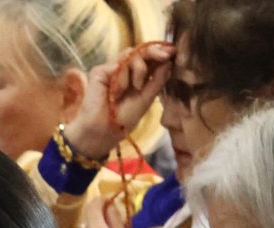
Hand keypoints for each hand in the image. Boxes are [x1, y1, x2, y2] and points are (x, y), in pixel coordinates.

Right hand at [64, 43, 173, 160]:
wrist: (103, 130)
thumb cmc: (124, 118)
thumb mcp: (147, 99)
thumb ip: (157, 81)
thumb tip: (169, 62)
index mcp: (137, 77)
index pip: (149, 59)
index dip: (160, 53)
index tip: (173, 51)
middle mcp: (124, 70)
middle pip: (140, 51)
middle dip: (154, 51)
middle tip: (166, 55)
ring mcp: (112, 70)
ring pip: (130, 55)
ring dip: (139, 69)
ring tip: (136, 87)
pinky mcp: (100, 71)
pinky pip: (117, 65)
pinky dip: (122, 77)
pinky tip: (119, 91)